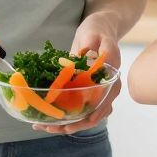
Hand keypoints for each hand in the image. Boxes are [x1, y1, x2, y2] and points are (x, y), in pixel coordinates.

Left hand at [37, 11, 123, 134]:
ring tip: (44, 127)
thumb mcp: (96, 34)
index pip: (106, 101)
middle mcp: (106, 90)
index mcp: (111, 78)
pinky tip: (47, 119)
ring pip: (85, 116)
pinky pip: (77, 110)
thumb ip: (97, 45)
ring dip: (67, 125)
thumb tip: (94, 56)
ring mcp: (96, 93)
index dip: (94, 113)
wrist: (99, 29)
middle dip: (74, 124)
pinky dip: (64, 117)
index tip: (82, 121)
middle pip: (94, 114)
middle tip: (50, 127)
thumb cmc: (98, 31)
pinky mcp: (86, 93)